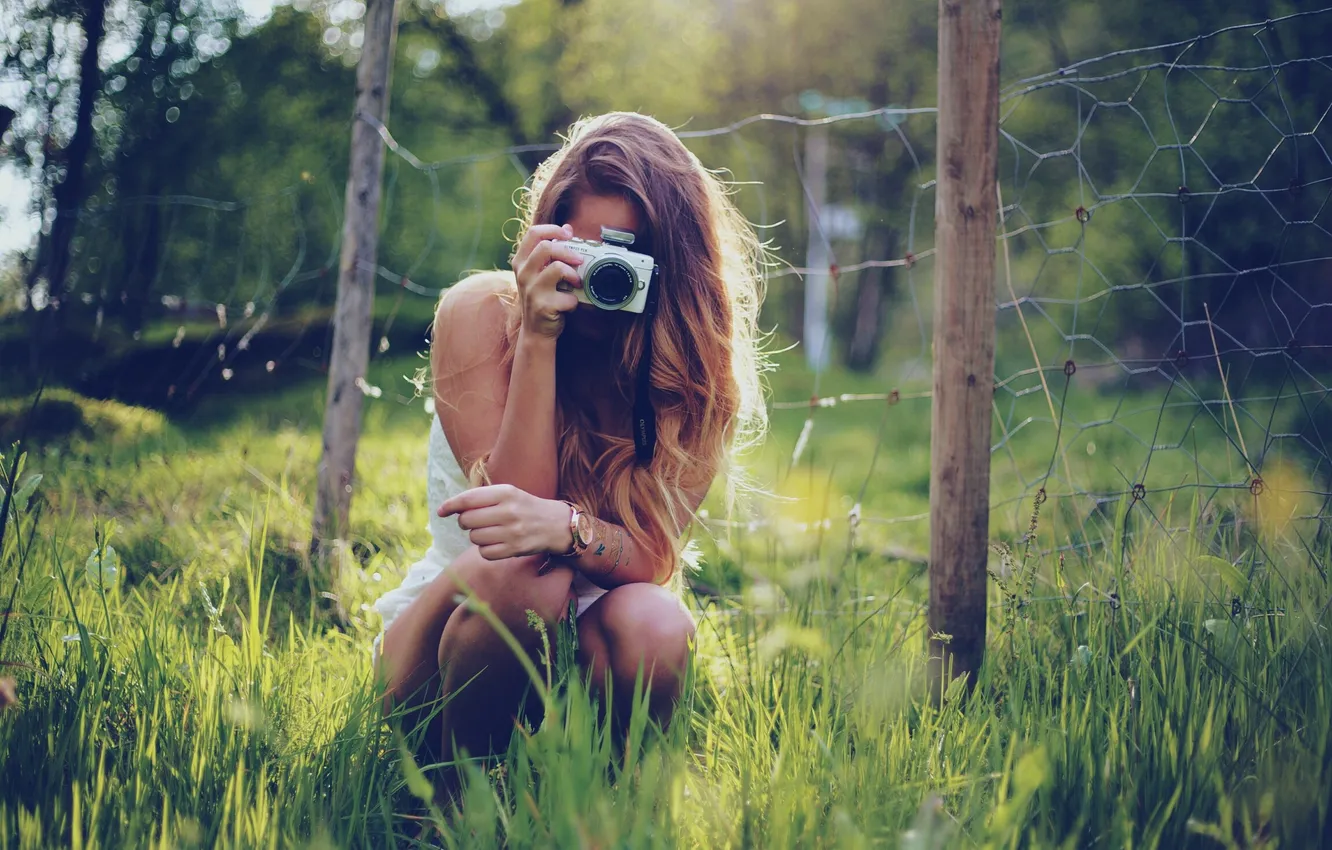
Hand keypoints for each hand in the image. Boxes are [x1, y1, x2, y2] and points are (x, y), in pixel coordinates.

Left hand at [437, 484, 571, 560]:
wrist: (556, 524)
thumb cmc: (525, 507)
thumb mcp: (508, 493)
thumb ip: (481, 498)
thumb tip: (449, 508)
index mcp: (506, 493)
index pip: (468, 499)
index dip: (450, 505)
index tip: (441, 511)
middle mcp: (509, 511)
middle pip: (467, 520)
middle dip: (466, 522)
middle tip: (476, 521)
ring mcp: (512, 532)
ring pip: (474, 538)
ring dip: (477, 536)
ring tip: (490, 532)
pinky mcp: (515, 549)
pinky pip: (484, 553)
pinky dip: (485, 550)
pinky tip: (495, 543)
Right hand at [511, 223, 584, 337]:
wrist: (536, 331)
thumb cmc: (542, 297)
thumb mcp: (539, 272)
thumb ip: (550, 252)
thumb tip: (567, 228)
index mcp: (521, 261)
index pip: (533, 233)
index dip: (553, 230)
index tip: (568, 234)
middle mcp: (523, 274)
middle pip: (546, 248)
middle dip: (568, 251)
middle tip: (579, 260)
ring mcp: (532, 290)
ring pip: (557, 268)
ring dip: (573, 274)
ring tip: (576, 282)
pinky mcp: (543, 306)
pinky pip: (568, 297)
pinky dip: (574, 300)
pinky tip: (570, 304)